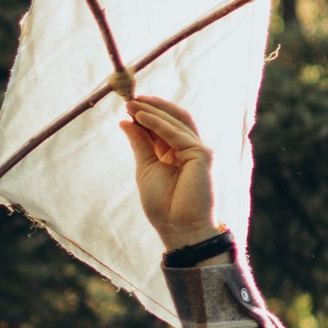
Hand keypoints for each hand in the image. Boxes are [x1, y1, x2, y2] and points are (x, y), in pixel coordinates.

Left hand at [122, 91, 217, 248]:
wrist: (179, 229)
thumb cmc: (163, 205)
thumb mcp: (146, 168)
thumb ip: (140, 143)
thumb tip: (126, 121)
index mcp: (178, 153)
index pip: (164, 126)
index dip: (146, 114)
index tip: (127, 106)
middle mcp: (190, 149)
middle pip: (173, 119)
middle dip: (151, 107)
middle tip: (129, 99)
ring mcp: (198, 151)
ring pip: (177, 121)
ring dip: (153, 110)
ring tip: (132, 104)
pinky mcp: (202, 155)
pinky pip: (177, 134)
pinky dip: (158, 123)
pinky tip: (141, 117)